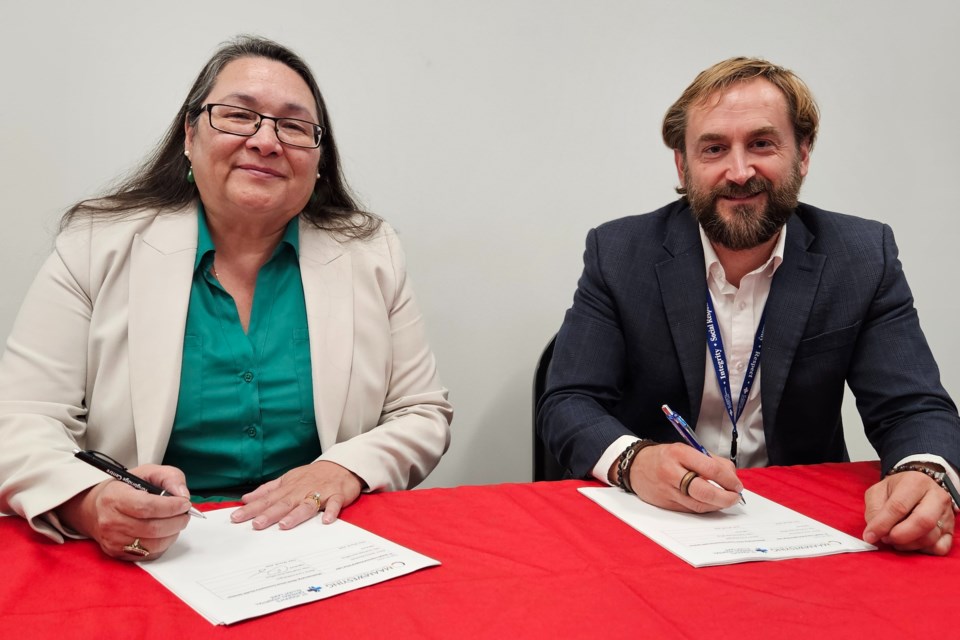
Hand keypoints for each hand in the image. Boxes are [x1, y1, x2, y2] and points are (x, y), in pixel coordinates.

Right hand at [55, 464, 192, 560]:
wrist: (96, 509)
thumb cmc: (125, 488)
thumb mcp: (147, 472)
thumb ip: (169, 477)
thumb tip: (183, 494)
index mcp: (115, 498)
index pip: (146, 507)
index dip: (171, 507)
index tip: (185, 503)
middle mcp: (110, 522)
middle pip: (152, 528)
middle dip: (177, 521)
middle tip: (185, 514)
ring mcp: (113, 541)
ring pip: (153, 545)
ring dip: (172, 534)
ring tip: (177, 522)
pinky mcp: (118, 554)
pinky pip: (149, 554)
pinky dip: (163, 544)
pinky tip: (164, 532)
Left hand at [231, 460, 363, 529]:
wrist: (342, 465)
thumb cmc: (313, 475)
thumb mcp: (287, 479)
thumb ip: (267, 490)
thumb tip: (246, 498)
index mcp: (289, 487)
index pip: (267, 499)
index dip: (252, 508)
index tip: (237, 517)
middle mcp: (301, 490)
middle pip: (284, 503)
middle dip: (269, 514)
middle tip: (256, 524)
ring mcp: (319, 492)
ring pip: (306, 504)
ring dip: (296, 514)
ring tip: (284, 525)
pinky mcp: (337, 495)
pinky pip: (334, 504)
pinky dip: (331, 511)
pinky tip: (326, 520)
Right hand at [625, 443, 742, 512]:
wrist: (635, 466)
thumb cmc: (664, 457)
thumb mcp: (685, 449)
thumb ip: (709, 460)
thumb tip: (731, 476)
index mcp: (679, 454)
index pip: (711, 469)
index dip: (729, 479)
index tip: (736, 484)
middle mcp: (672, 472)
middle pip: (705, 492)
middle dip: (726, 497)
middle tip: (735, 497)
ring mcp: (668, 490)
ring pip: (699, 505)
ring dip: (717, 505)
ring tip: (725, 500)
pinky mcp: (666, 504)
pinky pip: (690, 509)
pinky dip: (704, 508)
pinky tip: (710, 503)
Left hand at [863, 470, 953, 554]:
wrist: (917, 487)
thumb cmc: (896, 490)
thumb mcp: (878, 492)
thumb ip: (874, 510)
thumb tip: (874, 534)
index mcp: (916, 482)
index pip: (899, 506)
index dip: (882, 524)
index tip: (869, 536)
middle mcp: (937, 497)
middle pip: (923, 522)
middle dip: (900, 536)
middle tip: (886, 539)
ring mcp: (947, 514)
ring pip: (930, 537)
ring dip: (907, 544)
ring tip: (894, 539)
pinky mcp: (951, 530)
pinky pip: (940, 548)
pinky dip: (922, 551)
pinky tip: (910, 543)